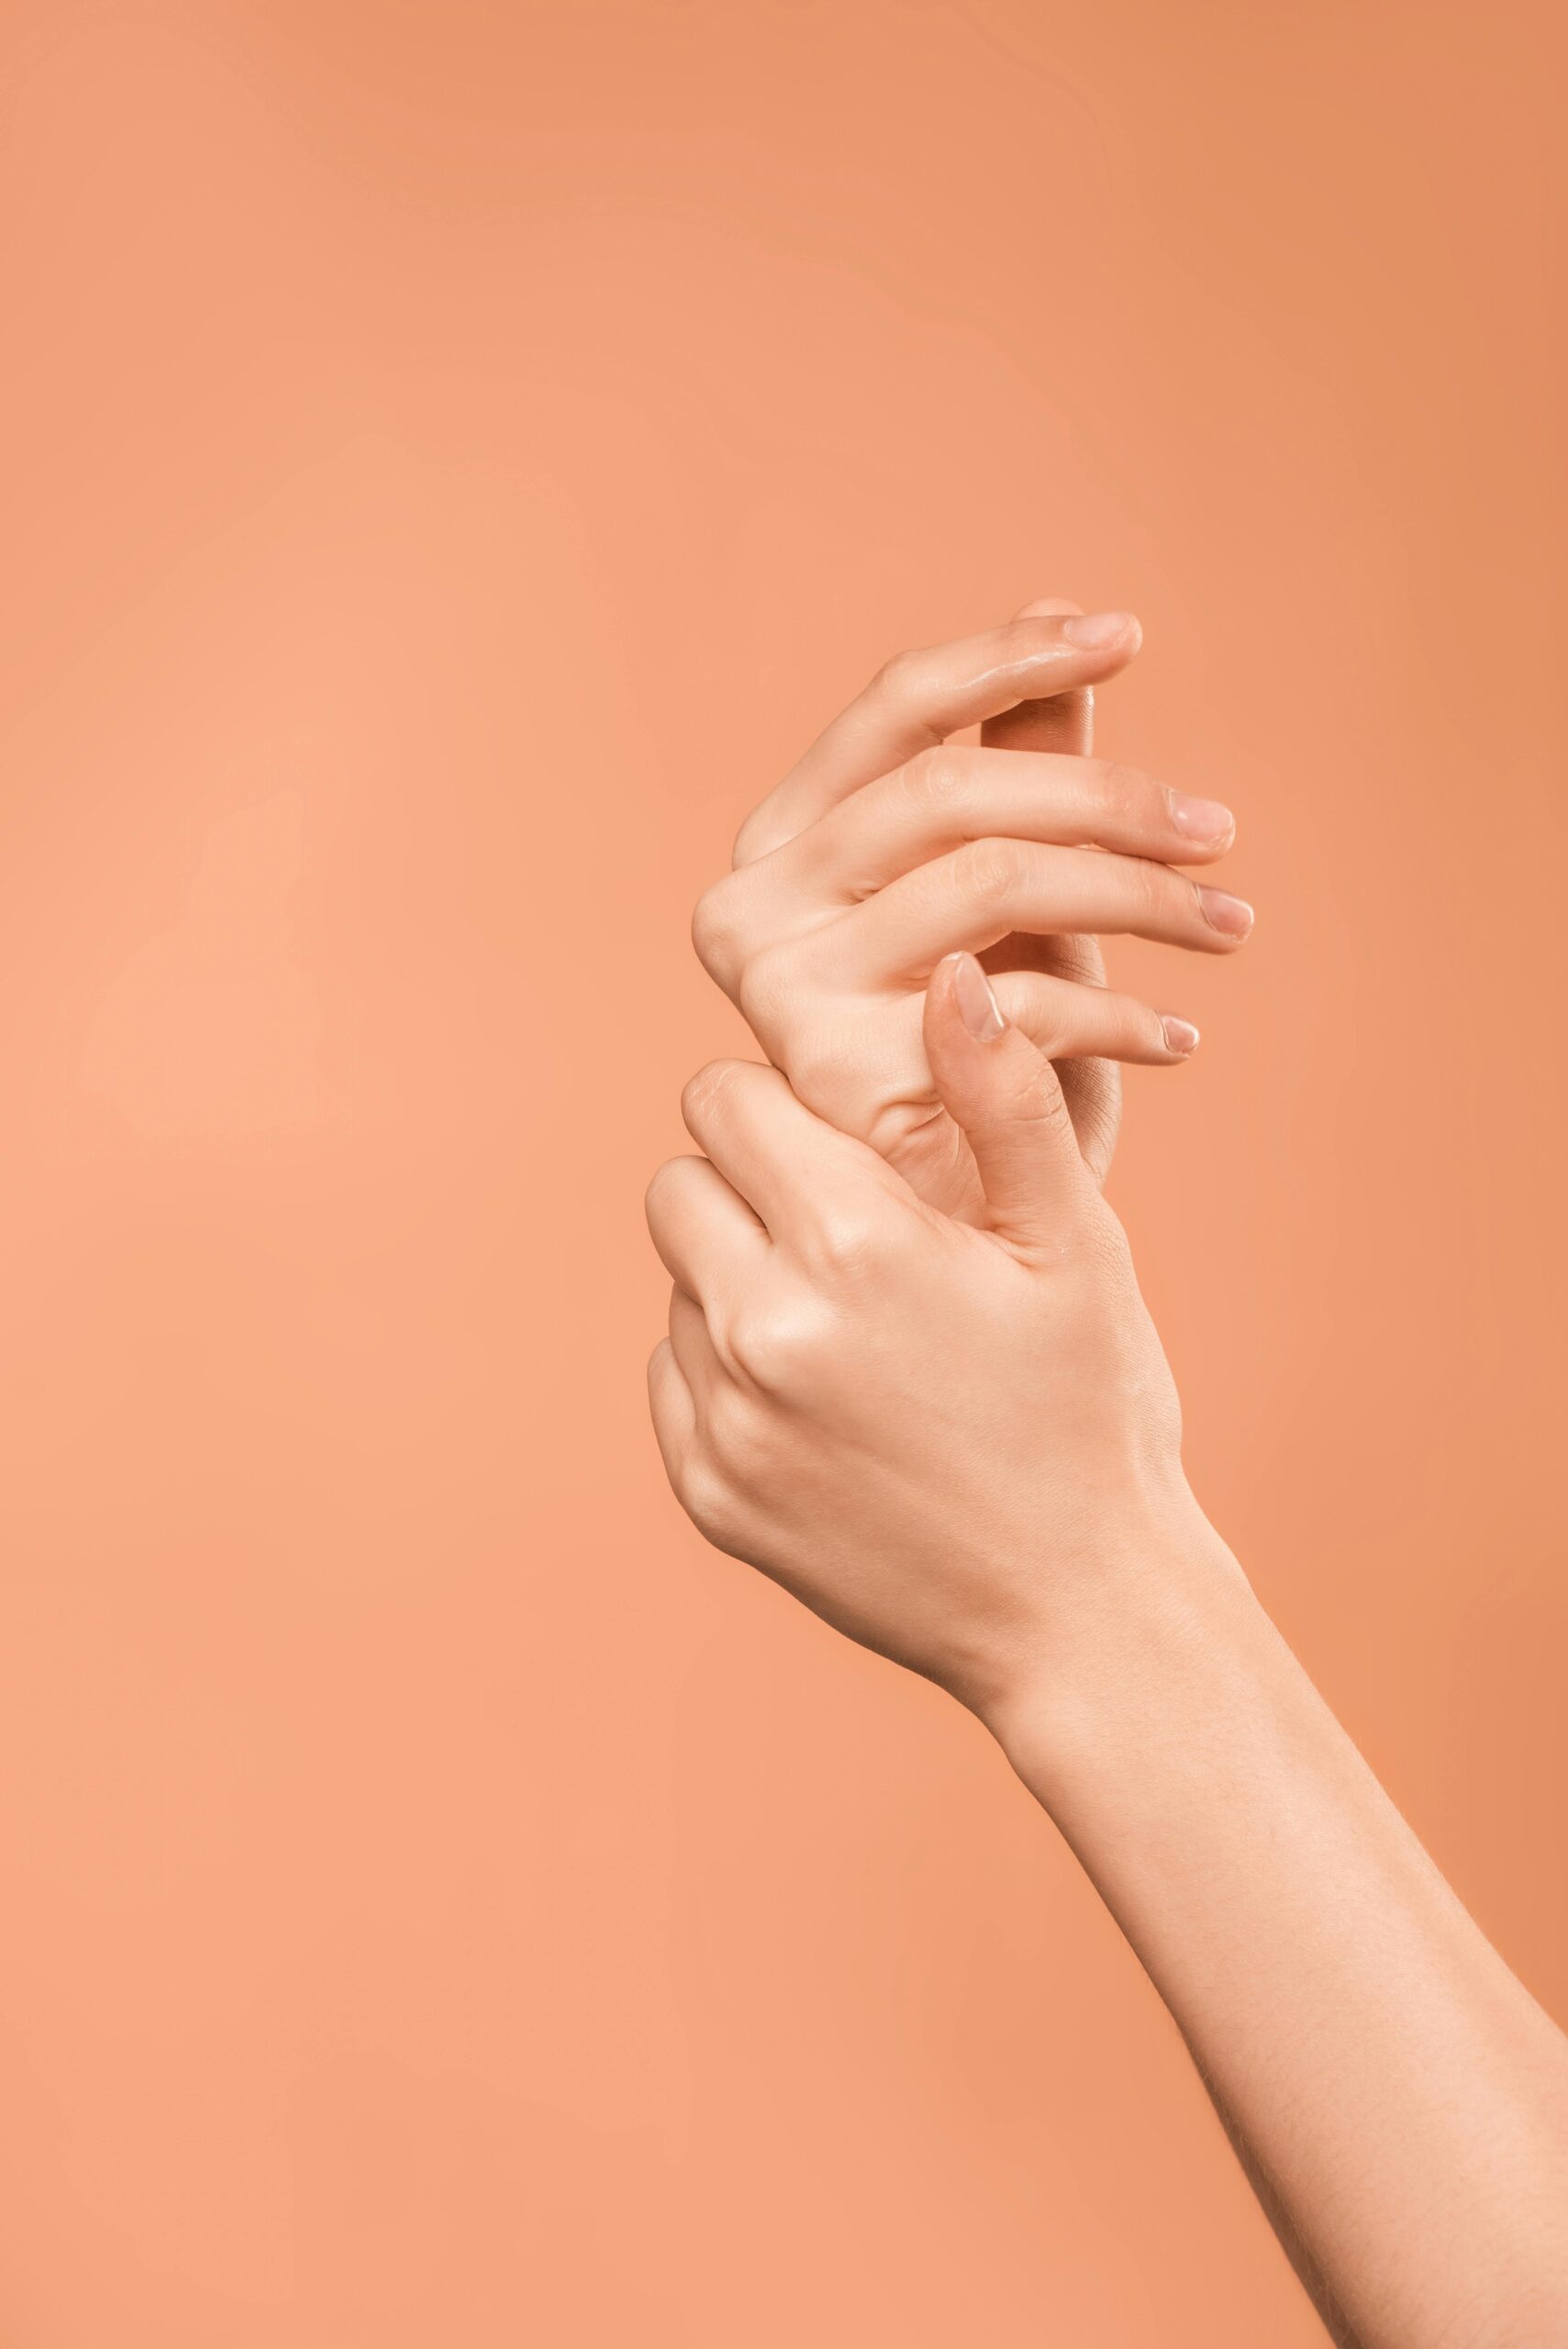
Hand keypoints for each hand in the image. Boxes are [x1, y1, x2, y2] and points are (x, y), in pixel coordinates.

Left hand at [646, 951, 1231, 1730]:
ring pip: (679, 1277)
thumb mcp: (1075, 1244)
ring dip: (741, 1273)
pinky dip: (729, 1366)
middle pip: (682, 1178)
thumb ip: (1001, 1098)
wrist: (1081, 1612)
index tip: (853, 1147)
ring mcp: (725, 1421)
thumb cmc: (1094, 1410)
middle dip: (752, 1180)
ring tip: (857, 1326)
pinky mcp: (707, 1493)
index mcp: (853, 1244)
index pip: (726, 1098)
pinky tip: (832, 1400)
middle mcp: (763, 1327)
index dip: (787, 1107)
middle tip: (852, 1230)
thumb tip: (950, 971)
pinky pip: (675, 1373)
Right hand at [692, 606, 1249, 1218]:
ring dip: (1141, 898)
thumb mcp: (1007, 905)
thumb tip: (1061, 613)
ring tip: (1228, 928)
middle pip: (952, 788)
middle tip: (1219, 833)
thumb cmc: (977, 1068)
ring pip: (994, 880)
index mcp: (784, 844)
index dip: (1011, 655)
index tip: (1128, 638)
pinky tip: (1177, 1038)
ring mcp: (782, 988)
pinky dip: (1122, 1014)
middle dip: (1110, 797)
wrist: (946, 1245)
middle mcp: (754, 904)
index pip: (892, 708)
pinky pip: (1015, 998)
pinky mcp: (840, 1071)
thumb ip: (1019, 768)